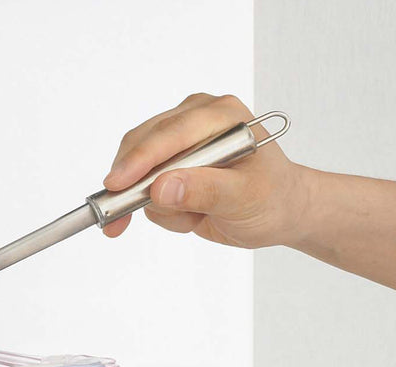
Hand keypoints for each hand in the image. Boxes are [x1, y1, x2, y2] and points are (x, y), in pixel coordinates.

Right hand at [102, 93, 304, 249]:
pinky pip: (144, 190)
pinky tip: (189, 216)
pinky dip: (161, 212)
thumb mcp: (245, 198)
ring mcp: (181, 143)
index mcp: (219, 116)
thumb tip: (161, 188)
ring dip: (158, 206)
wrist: (279, 212)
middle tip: (118, 221)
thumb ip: (204, 190)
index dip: (139, 159)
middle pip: (142, 146)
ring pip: (139, 173)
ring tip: (193, 218)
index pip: (169, 133)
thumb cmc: (272, 199)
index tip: (116, 185)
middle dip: (134, 187)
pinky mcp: (170, 164)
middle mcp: (195, 120)